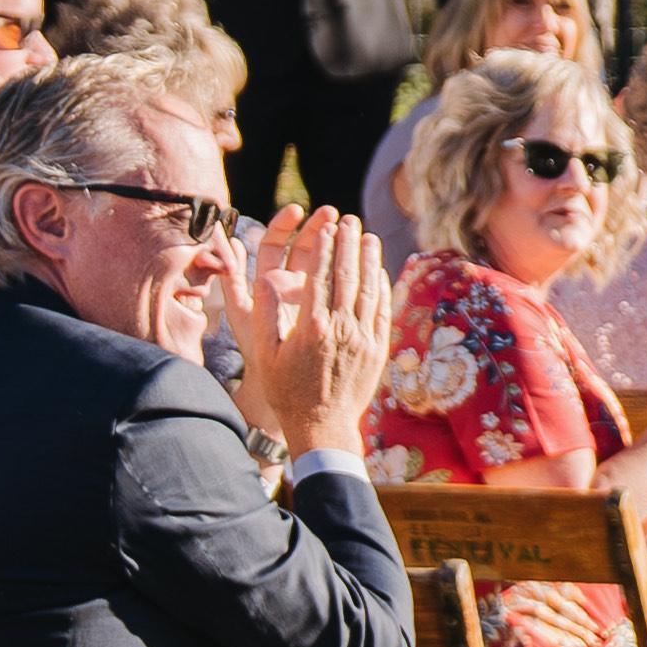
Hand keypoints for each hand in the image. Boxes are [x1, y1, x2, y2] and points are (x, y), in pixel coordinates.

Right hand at [233, 208, 396, 457]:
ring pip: (368, 290)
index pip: (320, 275)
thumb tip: (265, 277)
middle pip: (347, 276)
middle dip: (348, 244)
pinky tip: (379, 271)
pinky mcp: (377, 350)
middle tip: (349, 220)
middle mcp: (340, 329)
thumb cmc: (286, 390)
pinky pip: (381, 310)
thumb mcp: (265, 353)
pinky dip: (381, 287)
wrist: (322, 427)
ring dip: (369, 259)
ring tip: (367, 236)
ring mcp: (362, 339)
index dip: (324, 247)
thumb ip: (264, 313)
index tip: (326, 226)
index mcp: (311, 326)